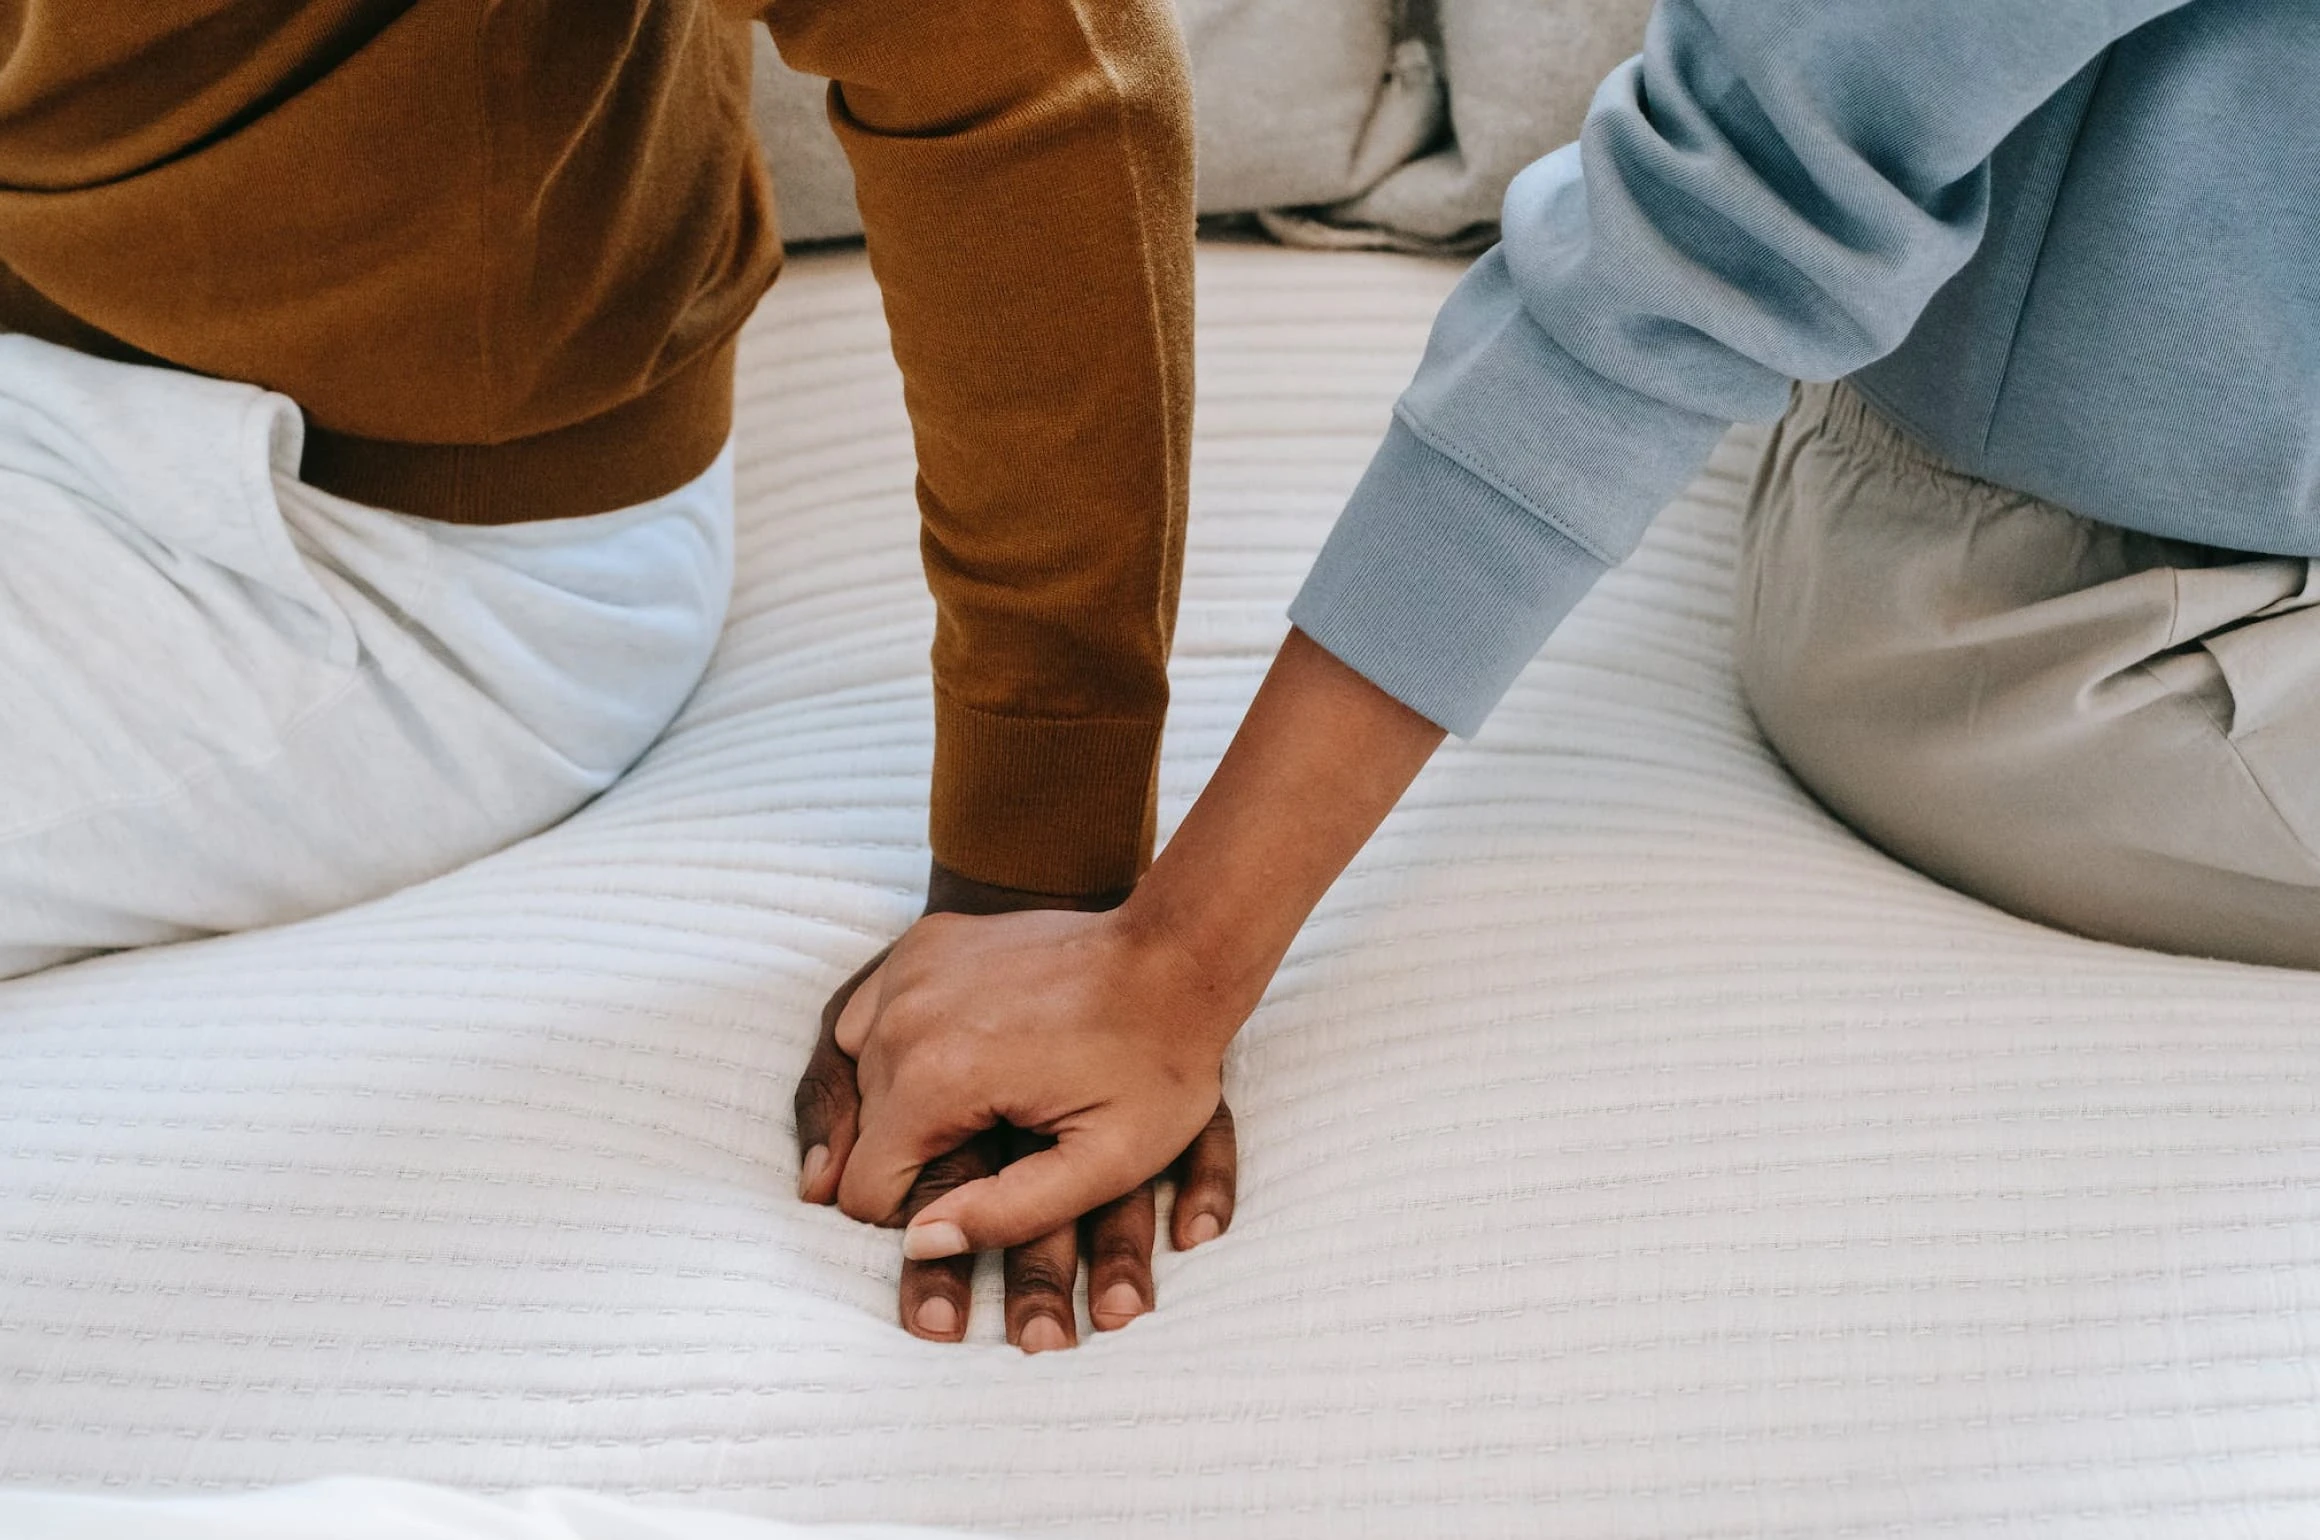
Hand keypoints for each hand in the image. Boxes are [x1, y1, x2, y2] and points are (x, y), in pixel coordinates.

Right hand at [829, 901, 1251, 1258]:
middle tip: (992, 1148)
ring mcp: (909, 968)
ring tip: (980, 1107)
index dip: (916, 1216)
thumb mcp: (1104, 1165)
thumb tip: (918, 1244)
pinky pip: (872, 1017)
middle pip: (860, 1133)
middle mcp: (904, 1018)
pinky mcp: (924, 941)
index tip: (976, 1201)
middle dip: (912, 1159)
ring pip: (860, 1075)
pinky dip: (898, 1047)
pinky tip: (955, 1058)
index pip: (865, 1189)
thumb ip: (1006, 1214)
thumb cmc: (1157, 1065)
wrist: (1178, 956)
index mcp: (938, 1077)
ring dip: (901, 1104)